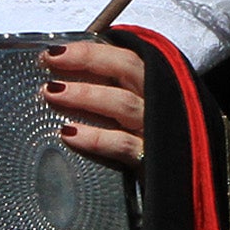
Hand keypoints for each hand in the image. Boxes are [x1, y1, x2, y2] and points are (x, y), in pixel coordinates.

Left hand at [41, 38, 147, 171]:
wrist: (179, 178)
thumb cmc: (150, 136)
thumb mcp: (139, 106)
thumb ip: (114, 88)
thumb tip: (67, 73)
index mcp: (154, 83)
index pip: (124, 57)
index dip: (89, 52)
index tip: (54, 53)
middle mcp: (157, 100)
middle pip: (127, 69)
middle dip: (86, 61)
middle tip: (50, 63)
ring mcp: (155, 128)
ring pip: (122, 103)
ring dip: (85, 95)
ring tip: (52, 93)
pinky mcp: (150, 158)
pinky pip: (122, 144)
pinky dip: (95, 137)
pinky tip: (69, 134)